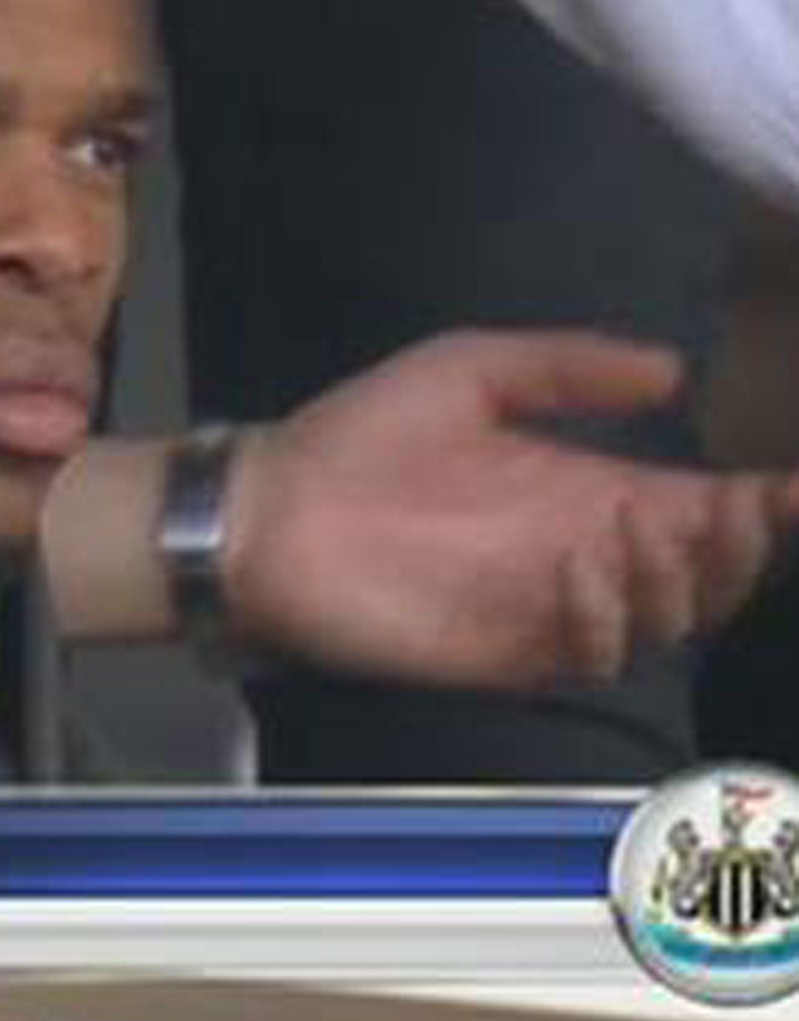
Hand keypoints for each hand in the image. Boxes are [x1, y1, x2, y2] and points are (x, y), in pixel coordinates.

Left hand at [223, 330, 797, 688]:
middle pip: (707, 573)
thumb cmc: (361, 435)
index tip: (794, 484)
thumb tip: (676, 371)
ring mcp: (552, 609)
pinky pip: (593, 652)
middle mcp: (587, 554)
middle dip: (745, 546)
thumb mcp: (468, 369)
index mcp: (586, 490)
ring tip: (650, 519)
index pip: (701, 506)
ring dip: (683, 576)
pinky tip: (581, 562)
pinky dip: (608, 613)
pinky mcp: (510, 653)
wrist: (273, 506)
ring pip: (668, 619)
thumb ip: (568, 367)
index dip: (762, 503)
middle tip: (741, 508)